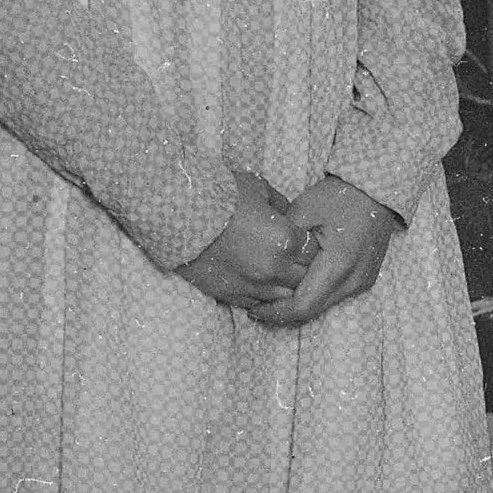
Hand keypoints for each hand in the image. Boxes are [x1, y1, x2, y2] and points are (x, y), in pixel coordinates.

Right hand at [174, 172, 310, 312]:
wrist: (176, 212)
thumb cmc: (220, 195)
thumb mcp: (258, 189)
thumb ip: (281, 205)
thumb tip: (290, 215)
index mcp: (286, 240)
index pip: (315, 253)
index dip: (311, 247)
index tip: (304, 240)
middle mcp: (274, 268)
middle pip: (304, 279)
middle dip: (303, 269)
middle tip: (293, 257)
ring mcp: (252, 286)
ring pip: (284, 298)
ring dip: (284, 286)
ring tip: (276, 271)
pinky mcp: (231, 295)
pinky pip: (258, 304)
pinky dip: (262, 295)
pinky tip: (257, 280)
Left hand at [251, 174, 402, 328]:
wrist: (377, 190)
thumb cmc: (340, 195)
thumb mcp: (303, 210)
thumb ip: (283, 241)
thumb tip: (264, 263)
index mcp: (339, 265)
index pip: (302, 306)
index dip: (275, 312)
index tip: (253, 308)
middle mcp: (354, 280)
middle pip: (312, 311)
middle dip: (283, 312)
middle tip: (256, 305)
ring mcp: (362, 282)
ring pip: (323, 306)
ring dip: (298, 304)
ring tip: (273, 295)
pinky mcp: (364, 279)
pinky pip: (334, 296)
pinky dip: (313, 295)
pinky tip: (296, 284)